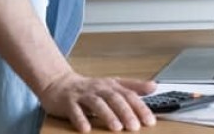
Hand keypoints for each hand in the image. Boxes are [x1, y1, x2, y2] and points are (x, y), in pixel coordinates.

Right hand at [39, 71, 157, 131]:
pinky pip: (74, 111)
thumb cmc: (89, 88)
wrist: (59, 83)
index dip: (140, 107)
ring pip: (97, 104)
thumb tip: (154, 86)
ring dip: (107, 115)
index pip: (129, 95)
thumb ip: (133, 86)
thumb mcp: (113, 84)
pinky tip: (86, 129)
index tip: (149, 120)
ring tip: (116, 128)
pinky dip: (80, 119)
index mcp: (111, 85)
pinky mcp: (68, 102)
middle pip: (114, 98)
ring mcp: (83, 95)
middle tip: (135, 126)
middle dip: (126, 112)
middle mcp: (98, 89)